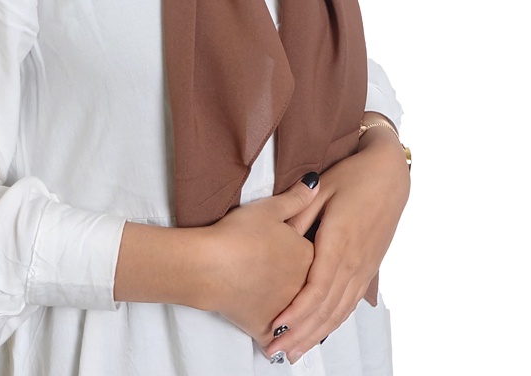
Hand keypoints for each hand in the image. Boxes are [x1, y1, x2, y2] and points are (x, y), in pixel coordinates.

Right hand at [203, 174, 319, 342]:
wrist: (210, 264)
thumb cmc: (238, 234)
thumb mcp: (269, 208)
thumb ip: (297, 197)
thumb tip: (316, 183)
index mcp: (307, 256)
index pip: (320, 256)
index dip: (311, 254)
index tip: (304, 255)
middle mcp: (303, 286)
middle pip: (310, 287)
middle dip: (307, 288)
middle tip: (303, 288)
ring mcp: (286, 310)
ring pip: (297, 317)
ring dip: (299, 320)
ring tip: (298, 322)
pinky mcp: (266, 328)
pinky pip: (277, 339)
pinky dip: (278, 342)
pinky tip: (280, 347)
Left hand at [264, 129, 409, 362]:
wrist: (389, 175)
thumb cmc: (353, 176)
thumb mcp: (321, 188)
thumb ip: (298, 212)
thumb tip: (277, 235)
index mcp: (339, 242)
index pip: (317, 288)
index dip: (297, 311)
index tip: (276, 326)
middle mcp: (354, 262)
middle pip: (327, 308)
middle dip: (301, 333)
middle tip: (276, 351)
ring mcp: (364, 267)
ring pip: (340, 310)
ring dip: (316, 334)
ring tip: (295, 351)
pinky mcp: (369, 268)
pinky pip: (350, 302)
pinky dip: (334, 322)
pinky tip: (321, 332)